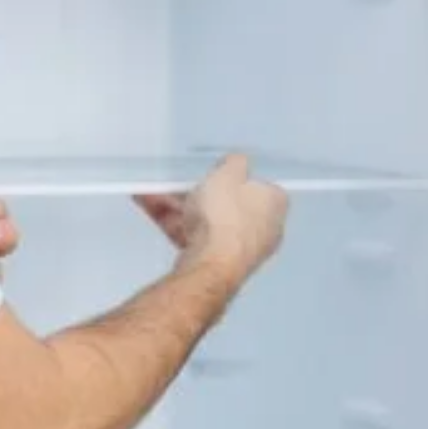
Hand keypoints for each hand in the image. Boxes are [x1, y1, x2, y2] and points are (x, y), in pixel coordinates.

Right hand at [134, 153, 287, 282]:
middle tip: (176, 183)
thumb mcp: (229, 173)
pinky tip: (152, 211)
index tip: (213, 171)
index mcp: (275, 205)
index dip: (233, 176)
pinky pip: (195, 238)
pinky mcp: (217, 264)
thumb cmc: (226, 217)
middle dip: (197, 192)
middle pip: (227, 204)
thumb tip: (238, 162)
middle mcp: (264, 229)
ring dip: (178, 207)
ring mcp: (240, 249)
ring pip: (206, 221)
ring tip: (152, 195)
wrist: (211, 266)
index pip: (258, 184)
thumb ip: (235, 162)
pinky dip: (175, 225)